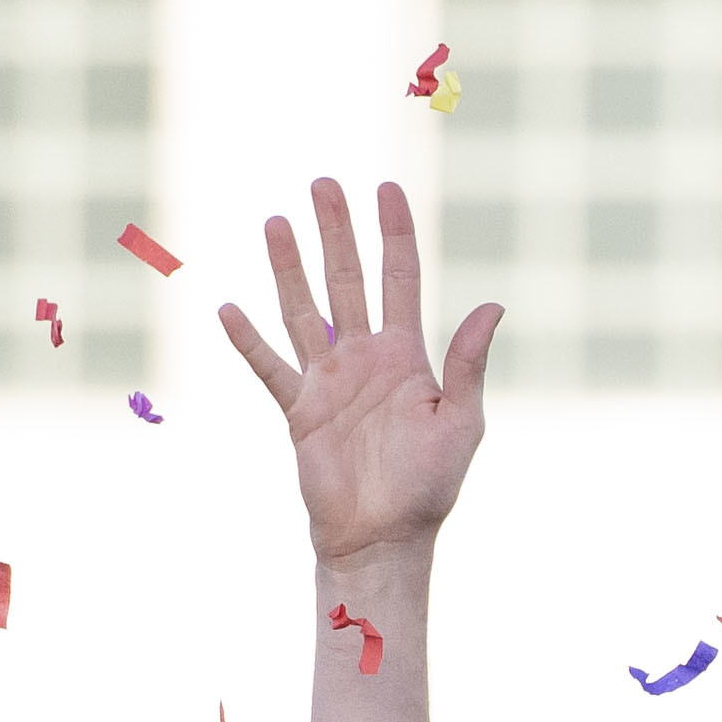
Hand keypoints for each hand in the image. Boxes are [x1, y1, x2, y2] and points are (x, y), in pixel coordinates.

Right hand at [222, 179, 497, 572]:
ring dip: (289, 267)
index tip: (385, 188)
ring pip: (303, 310)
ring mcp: (329, 382)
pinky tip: (229, 308)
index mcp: (407, 356)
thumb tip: (492, 305)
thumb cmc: (429, 487)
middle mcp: (365, 358)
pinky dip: (248, 341)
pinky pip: (270, 368)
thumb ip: (468, 364)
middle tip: (323, 183)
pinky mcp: (300, 412)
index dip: (394, 232)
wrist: (383, 538)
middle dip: (336, 231)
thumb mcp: (461, 423)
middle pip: (347, 279)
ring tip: (276, 221)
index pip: (400, 277)